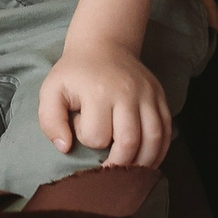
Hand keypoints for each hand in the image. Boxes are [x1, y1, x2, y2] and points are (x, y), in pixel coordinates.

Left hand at [38, 39, 170, 169]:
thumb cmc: (75, 73)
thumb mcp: (51, 91)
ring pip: (154, 139)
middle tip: (108, 172)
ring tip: (129, 173)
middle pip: (130, 142)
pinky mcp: (161, 96)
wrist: (104, 45)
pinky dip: (160, 151)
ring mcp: (148, 94)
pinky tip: (147, 161)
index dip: (88, 140)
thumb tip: (65, 147)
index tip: (83, 128)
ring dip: (142, 163)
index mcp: (99, 92)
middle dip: (118, 164)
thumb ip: (50, 121)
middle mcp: (128, 93)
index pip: (97, 136)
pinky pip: (167, 130)